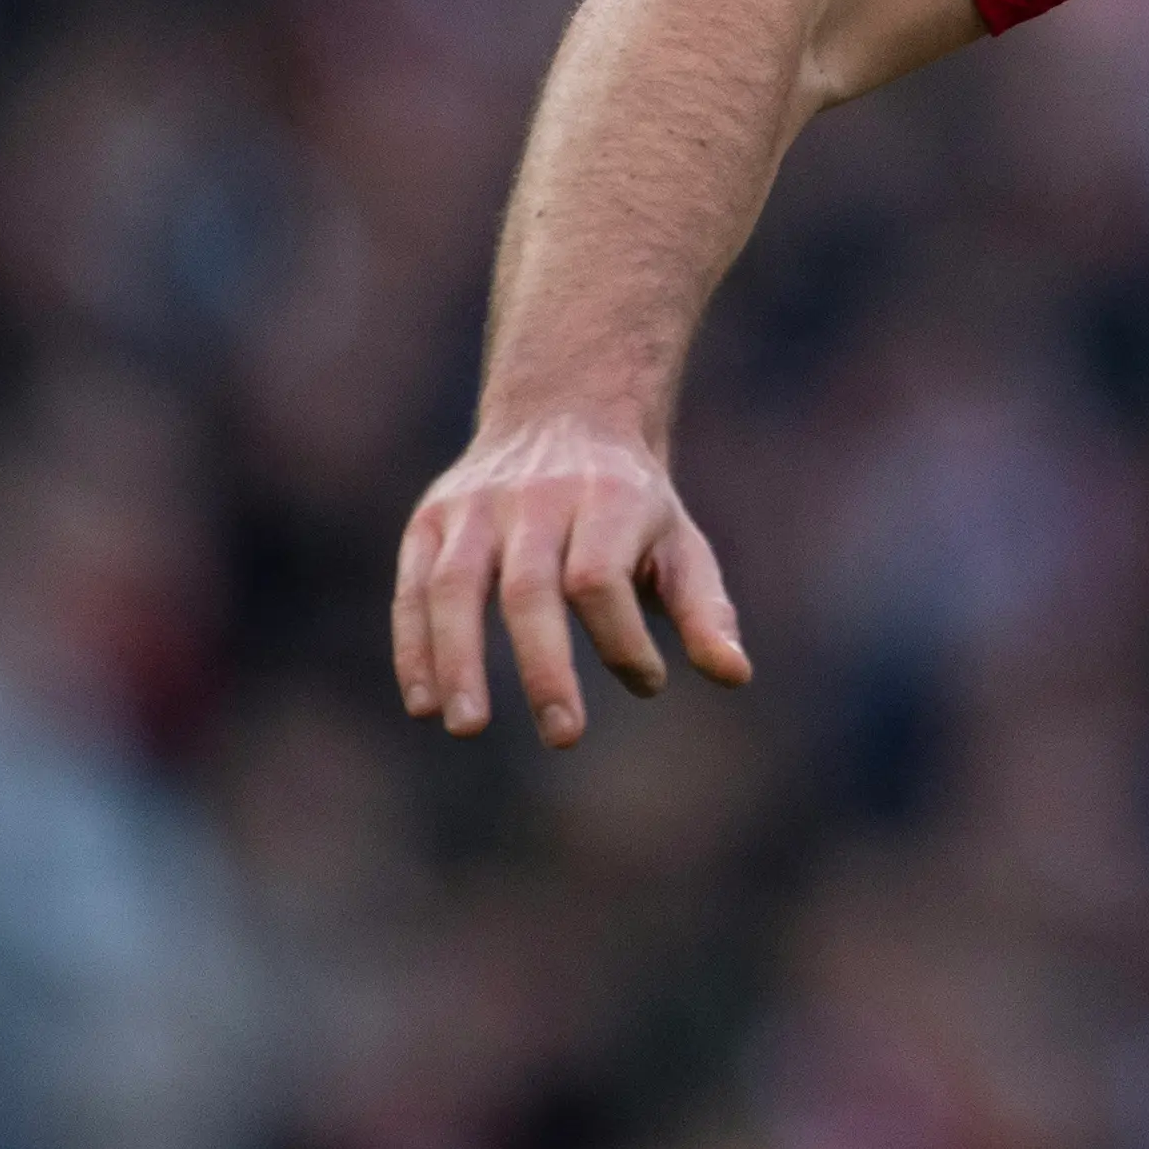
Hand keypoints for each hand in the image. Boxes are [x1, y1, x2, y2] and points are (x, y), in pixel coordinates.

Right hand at [393, 414, 750, 746]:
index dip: (624, 641)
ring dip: (457, 659)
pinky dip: (413, 646)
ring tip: (467, 727)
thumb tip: (735, 676)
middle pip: (529, 588)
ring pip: (454, 586)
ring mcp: (476, 506)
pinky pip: (413, 587)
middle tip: (564, 736)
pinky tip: (425, 703)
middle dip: (545, 666)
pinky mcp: (432, 519)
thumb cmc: (633, 504)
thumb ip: (705, 610)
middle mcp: (536, 499)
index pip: (602, 580)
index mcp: (608, 500)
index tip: (650, 682)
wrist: (566, 412)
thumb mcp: (681, 543)